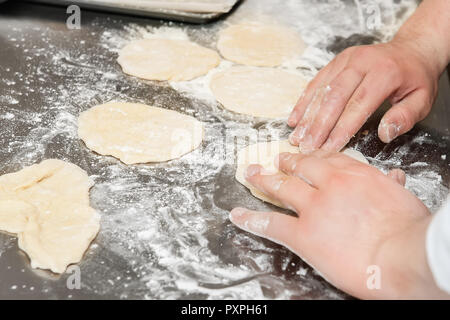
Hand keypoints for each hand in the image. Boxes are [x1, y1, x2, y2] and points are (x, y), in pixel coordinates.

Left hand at [230, 151, 447, 298]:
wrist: (404, 255)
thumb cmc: (410, 231)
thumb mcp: (403, 200)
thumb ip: (390, 186)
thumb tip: (393, 177)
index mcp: (356, 174)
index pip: (328, 159)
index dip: (313, 157)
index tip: (306, 156)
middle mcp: (330, 184)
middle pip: (301, 167)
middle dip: (286, 163)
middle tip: (276, 160)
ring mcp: (313, 207)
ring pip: (282, 188)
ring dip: (264, 180)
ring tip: (251, 174)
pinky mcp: (303, 233)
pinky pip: (271, 223)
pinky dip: (250, 219)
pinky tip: (237, 215)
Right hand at [287, 39, 440, 152]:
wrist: (411, 48)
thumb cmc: (415, 78)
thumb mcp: (422, 98)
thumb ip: (405, 117)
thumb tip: (384, 134)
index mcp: (385, 72)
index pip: (358, 104)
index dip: (341, 128)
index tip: (329, 148)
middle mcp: (362, 63)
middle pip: (334, 97)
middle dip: (318, 125)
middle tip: (307, 146)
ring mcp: (346, 60)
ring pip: (321, 90)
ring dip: (307, 116)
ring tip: (297, 137)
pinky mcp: (336, 62)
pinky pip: (315, 82)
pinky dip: (303, 102)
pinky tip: (295, 119)